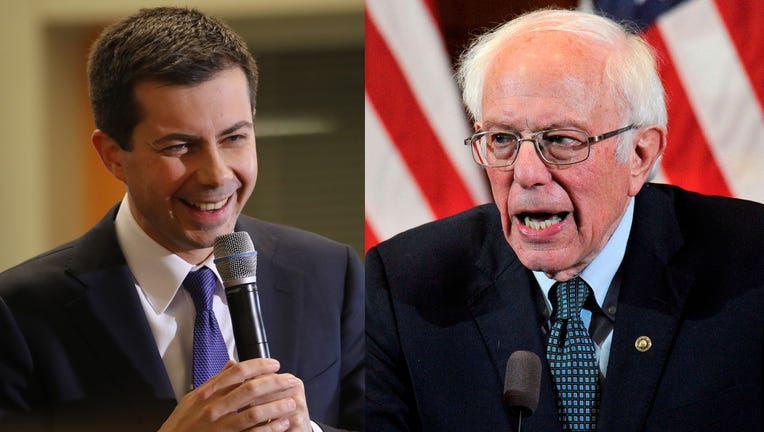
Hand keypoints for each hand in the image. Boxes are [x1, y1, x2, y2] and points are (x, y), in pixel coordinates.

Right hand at [158, 358, 311, 431]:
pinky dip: (269, 429)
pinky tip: (282, 424)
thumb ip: (215, 381)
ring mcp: (220, 427)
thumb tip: (232, 363)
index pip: (237, 373)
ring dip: (276, 407)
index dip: (259, 366)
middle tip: (290, 380)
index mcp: (206, 394)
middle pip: (250, 390)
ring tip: (291, 402)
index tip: (275, 365)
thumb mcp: (192, 398)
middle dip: (274, 383)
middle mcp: (213, 408)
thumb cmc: (181, 425)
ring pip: (254, 413)